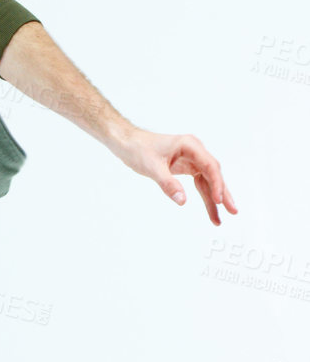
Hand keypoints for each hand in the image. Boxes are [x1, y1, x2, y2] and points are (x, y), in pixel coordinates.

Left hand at [113, 129, 237, 224]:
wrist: (128, 142)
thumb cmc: (138, 149)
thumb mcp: (152, 168)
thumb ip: (168, 184)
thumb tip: (182, 201)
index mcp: (190, 145)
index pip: (210, 166)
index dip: (217, 184)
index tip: (219, 200)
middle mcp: (195, 151)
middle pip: (214, 174)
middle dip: (222, 193)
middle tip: (233, 211)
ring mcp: (192, 159)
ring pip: (208, 181)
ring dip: (214, 200)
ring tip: (220, 219)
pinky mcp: (187, 167)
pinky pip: (199, 183)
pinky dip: (204, 196)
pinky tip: (211, 210)